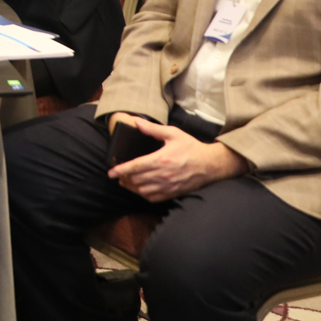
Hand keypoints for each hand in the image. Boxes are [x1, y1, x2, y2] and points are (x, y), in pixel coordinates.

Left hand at [108, 118, 246, 201]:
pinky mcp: (173, 193)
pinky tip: (140, 189)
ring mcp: (168, 186)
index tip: (111, 172)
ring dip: (132, 187)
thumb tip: (137, 122)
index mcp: (161, 159)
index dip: (121, 170)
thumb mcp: (173, 133)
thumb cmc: (191, 147)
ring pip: (143, 191)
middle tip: (117, 175)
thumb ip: (153, 129)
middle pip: (136, 180)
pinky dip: (143, 195)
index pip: (135, 167)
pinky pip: (153, 198)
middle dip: (124, 178)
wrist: (210, 164)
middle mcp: (163, 175)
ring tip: (126, 182)